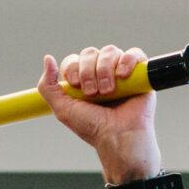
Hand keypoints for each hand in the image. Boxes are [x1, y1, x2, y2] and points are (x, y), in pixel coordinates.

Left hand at [39, 45, 160, 180]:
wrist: (118, 137)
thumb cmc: (93, 127)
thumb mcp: (63, 109)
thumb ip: (48, 87)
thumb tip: (48, 59)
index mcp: (83, 80)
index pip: (74, 60)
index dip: (72, 68)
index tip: (76, 85)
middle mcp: (101, 73)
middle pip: (90, 53)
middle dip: (88, 71)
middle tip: (92, 93)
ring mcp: (120, 72)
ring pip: (110, 51)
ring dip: (105, 70)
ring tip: (108, 92)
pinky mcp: (140, 73)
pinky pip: (134, 53)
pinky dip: (127, 61)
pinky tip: (122, 77)